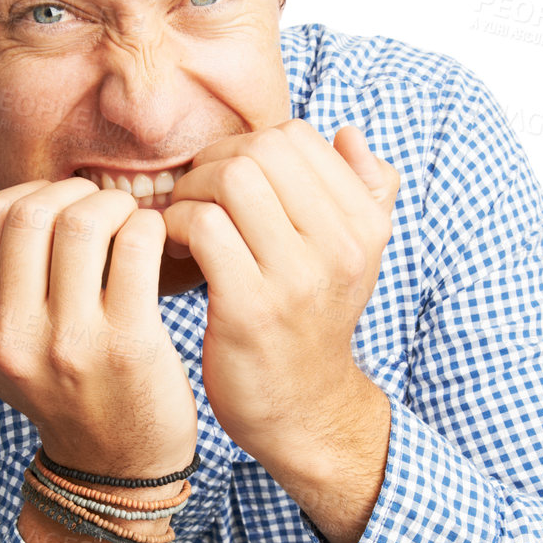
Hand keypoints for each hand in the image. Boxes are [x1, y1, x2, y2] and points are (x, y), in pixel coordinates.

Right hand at [0, 179, 197, 477]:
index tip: (59, 205)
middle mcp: (13, 339)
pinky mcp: (129, 346)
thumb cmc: (57, 392)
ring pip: (83, 223)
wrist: (114, 467)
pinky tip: (152, 240)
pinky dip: (147, 226)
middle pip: (31, 213)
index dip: (28, 193)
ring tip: (127, 218)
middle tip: (99, 205)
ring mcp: (71, 344)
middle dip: (73, 192)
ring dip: (113, 204)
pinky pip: (135, 247)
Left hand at [159, 120, 399, 459]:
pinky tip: (176, 249)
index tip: (228, 181)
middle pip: (261, 150)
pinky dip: (175, 225)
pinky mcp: (249, 309)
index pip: (297, 137)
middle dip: (211, 163)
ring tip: (184, 221)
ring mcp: (296, 279)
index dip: (249, 145)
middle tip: (195, 197)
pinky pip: (203, 227)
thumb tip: (350, 133)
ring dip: (190, 192)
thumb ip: (367, 191)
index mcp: (365, 225)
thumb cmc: (316, 321)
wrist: (304, 410)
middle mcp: (340, 247)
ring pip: (230, 180)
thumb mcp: (358, 257)